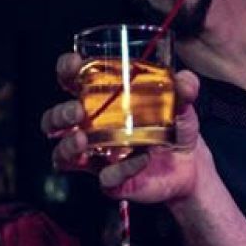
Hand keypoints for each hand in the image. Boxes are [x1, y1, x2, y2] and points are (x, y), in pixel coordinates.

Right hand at [41, 51, 206, 205]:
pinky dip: (121, 169)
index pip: (70, 81)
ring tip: (82, 140)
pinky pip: (106, 178)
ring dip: (68, 147)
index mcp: (99, 100)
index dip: (65, 70)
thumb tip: (186, 80)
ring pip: (63, 155)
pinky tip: (140, 159)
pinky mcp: (111, 181)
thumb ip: (182, 90)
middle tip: (77, 111)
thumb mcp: (181, 103)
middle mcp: (90, 128)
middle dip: (59, 115)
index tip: (74, 64)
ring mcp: (96, 156)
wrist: (190, 165)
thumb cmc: (173, 126)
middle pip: (54, 122)